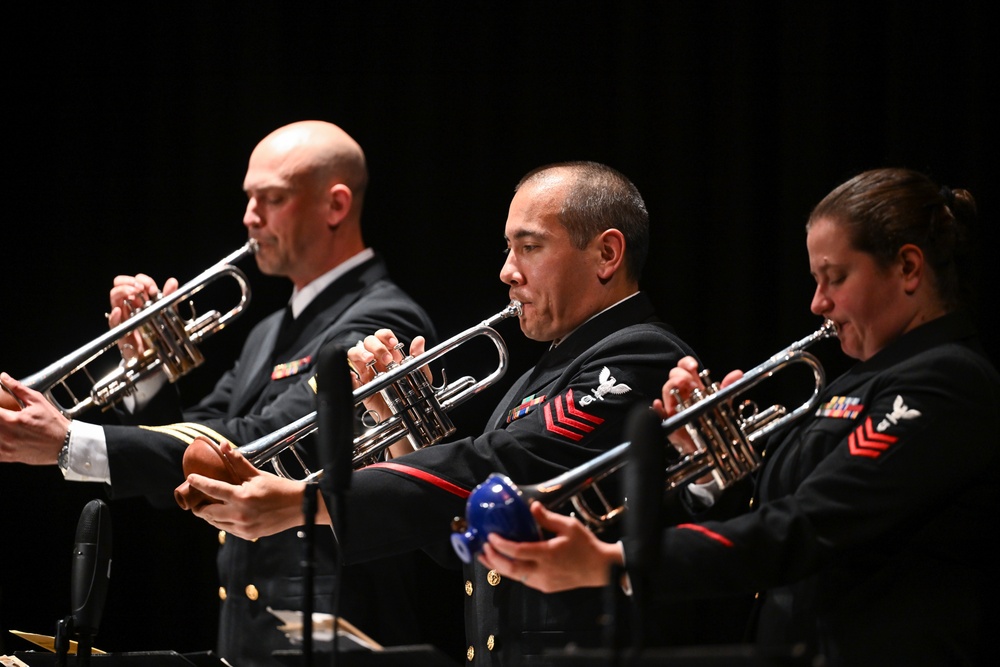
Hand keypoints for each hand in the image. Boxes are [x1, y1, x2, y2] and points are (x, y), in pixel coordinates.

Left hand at [0, 372, 70, 464]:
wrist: (65, 444)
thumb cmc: (53, 423)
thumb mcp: (38, 401)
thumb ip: (17, 388)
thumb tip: (3, 377)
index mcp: (12, 420)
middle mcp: (6, 436)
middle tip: (3, 414)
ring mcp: (5, 448)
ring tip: (4, 423)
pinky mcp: (8, 457)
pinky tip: (3, 436)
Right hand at [108, 274, 178, 361]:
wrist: (155, 353)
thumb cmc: (158, 330)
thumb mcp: (166, 311)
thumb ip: (169, 297)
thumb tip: (172, 281)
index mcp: (140, 298)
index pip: (136, 282)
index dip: (143, 281)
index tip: (151, 288)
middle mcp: (129, 305)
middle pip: (120, 285)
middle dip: (129, 282)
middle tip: (140, 288)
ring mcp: (123, 316)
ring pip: (114, 298)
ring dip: (122, 292)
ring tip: (132, 294)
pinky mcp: (120, 331)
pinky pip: (113, 322)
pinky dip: (114, 315)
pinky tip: (119, 311)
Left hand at [180, 443, 329, 539]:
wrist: (298, 507)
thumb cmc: (278, 488)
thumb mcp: (257, 474)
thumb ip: (238, 462)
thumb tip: (223, 446)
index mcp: (241, 496)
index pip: (212, 489)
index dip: (199, 483)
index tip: (190, 478)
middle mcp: (240, 514)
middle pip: (208, 512)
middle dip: (199, 507)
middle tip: (196, 500)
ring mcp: (243, 527)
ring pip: (216, 523)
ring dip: (209, 515)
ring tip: (207, 507)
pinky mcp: (248, 534)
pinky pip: (227, 529)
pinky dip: (222, 522)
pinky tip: (224, 515)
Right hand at [347, 330, 427, 457]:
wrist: (406, 416)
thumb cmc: (412, 395)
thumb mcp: (420, 376)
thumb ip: (418, 357)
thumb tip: (419, 340)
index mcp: (390, 355)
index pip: (382, 337)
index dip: (385, 337)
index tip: (393, 345)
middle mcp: (377, 362)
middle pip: (367, 342)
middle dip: (376, 347)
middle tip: (386, 360)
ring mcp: (367, 373)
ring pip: (354, 354)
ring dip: (360, 354)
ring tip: (369, 360)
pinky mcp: (361, 387)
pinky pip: (349, 378)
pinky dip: (349, 375)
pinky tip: (355, 375)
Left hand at [477, 501, 623, 593]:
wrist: (601, 569)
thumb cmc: (586, 546)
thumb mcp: (569, 526)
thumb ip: (547, 518)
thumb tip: (531, 506)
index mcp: (548, 554)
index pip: (517, 551)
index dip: (501, 545)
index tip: (490, 536)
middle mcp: (543, 571)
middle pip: (510, 568)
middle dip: (493, 559)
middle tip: (482, 548)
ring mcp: (543, 581)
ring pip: (514, 577)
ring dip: (498, 567)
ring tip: (486, 556)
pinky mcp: (545, 587)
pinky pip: (523, 580)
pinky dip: (511, 571)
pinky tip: (505, 562)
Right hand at [650, 356, 743, 455]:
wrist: (708, 444)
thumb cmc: (711, 421)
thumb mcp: (723, 402)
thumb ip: (728, 387)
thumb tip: (737, 373)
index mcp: (692, 386)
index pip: (683, 368)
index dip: (686, 363)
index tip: (693, 366)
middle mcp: (681, 394)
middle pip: (673, 376)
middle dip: (681, 376)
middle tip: (692, 384)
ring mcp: (673, 407)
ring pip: (666, 391)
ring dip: (672, 386)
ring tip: (682, 389)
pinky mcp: (668, 422)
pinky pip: (658, 415)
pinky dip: (657, 409)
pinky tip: (659, 405)